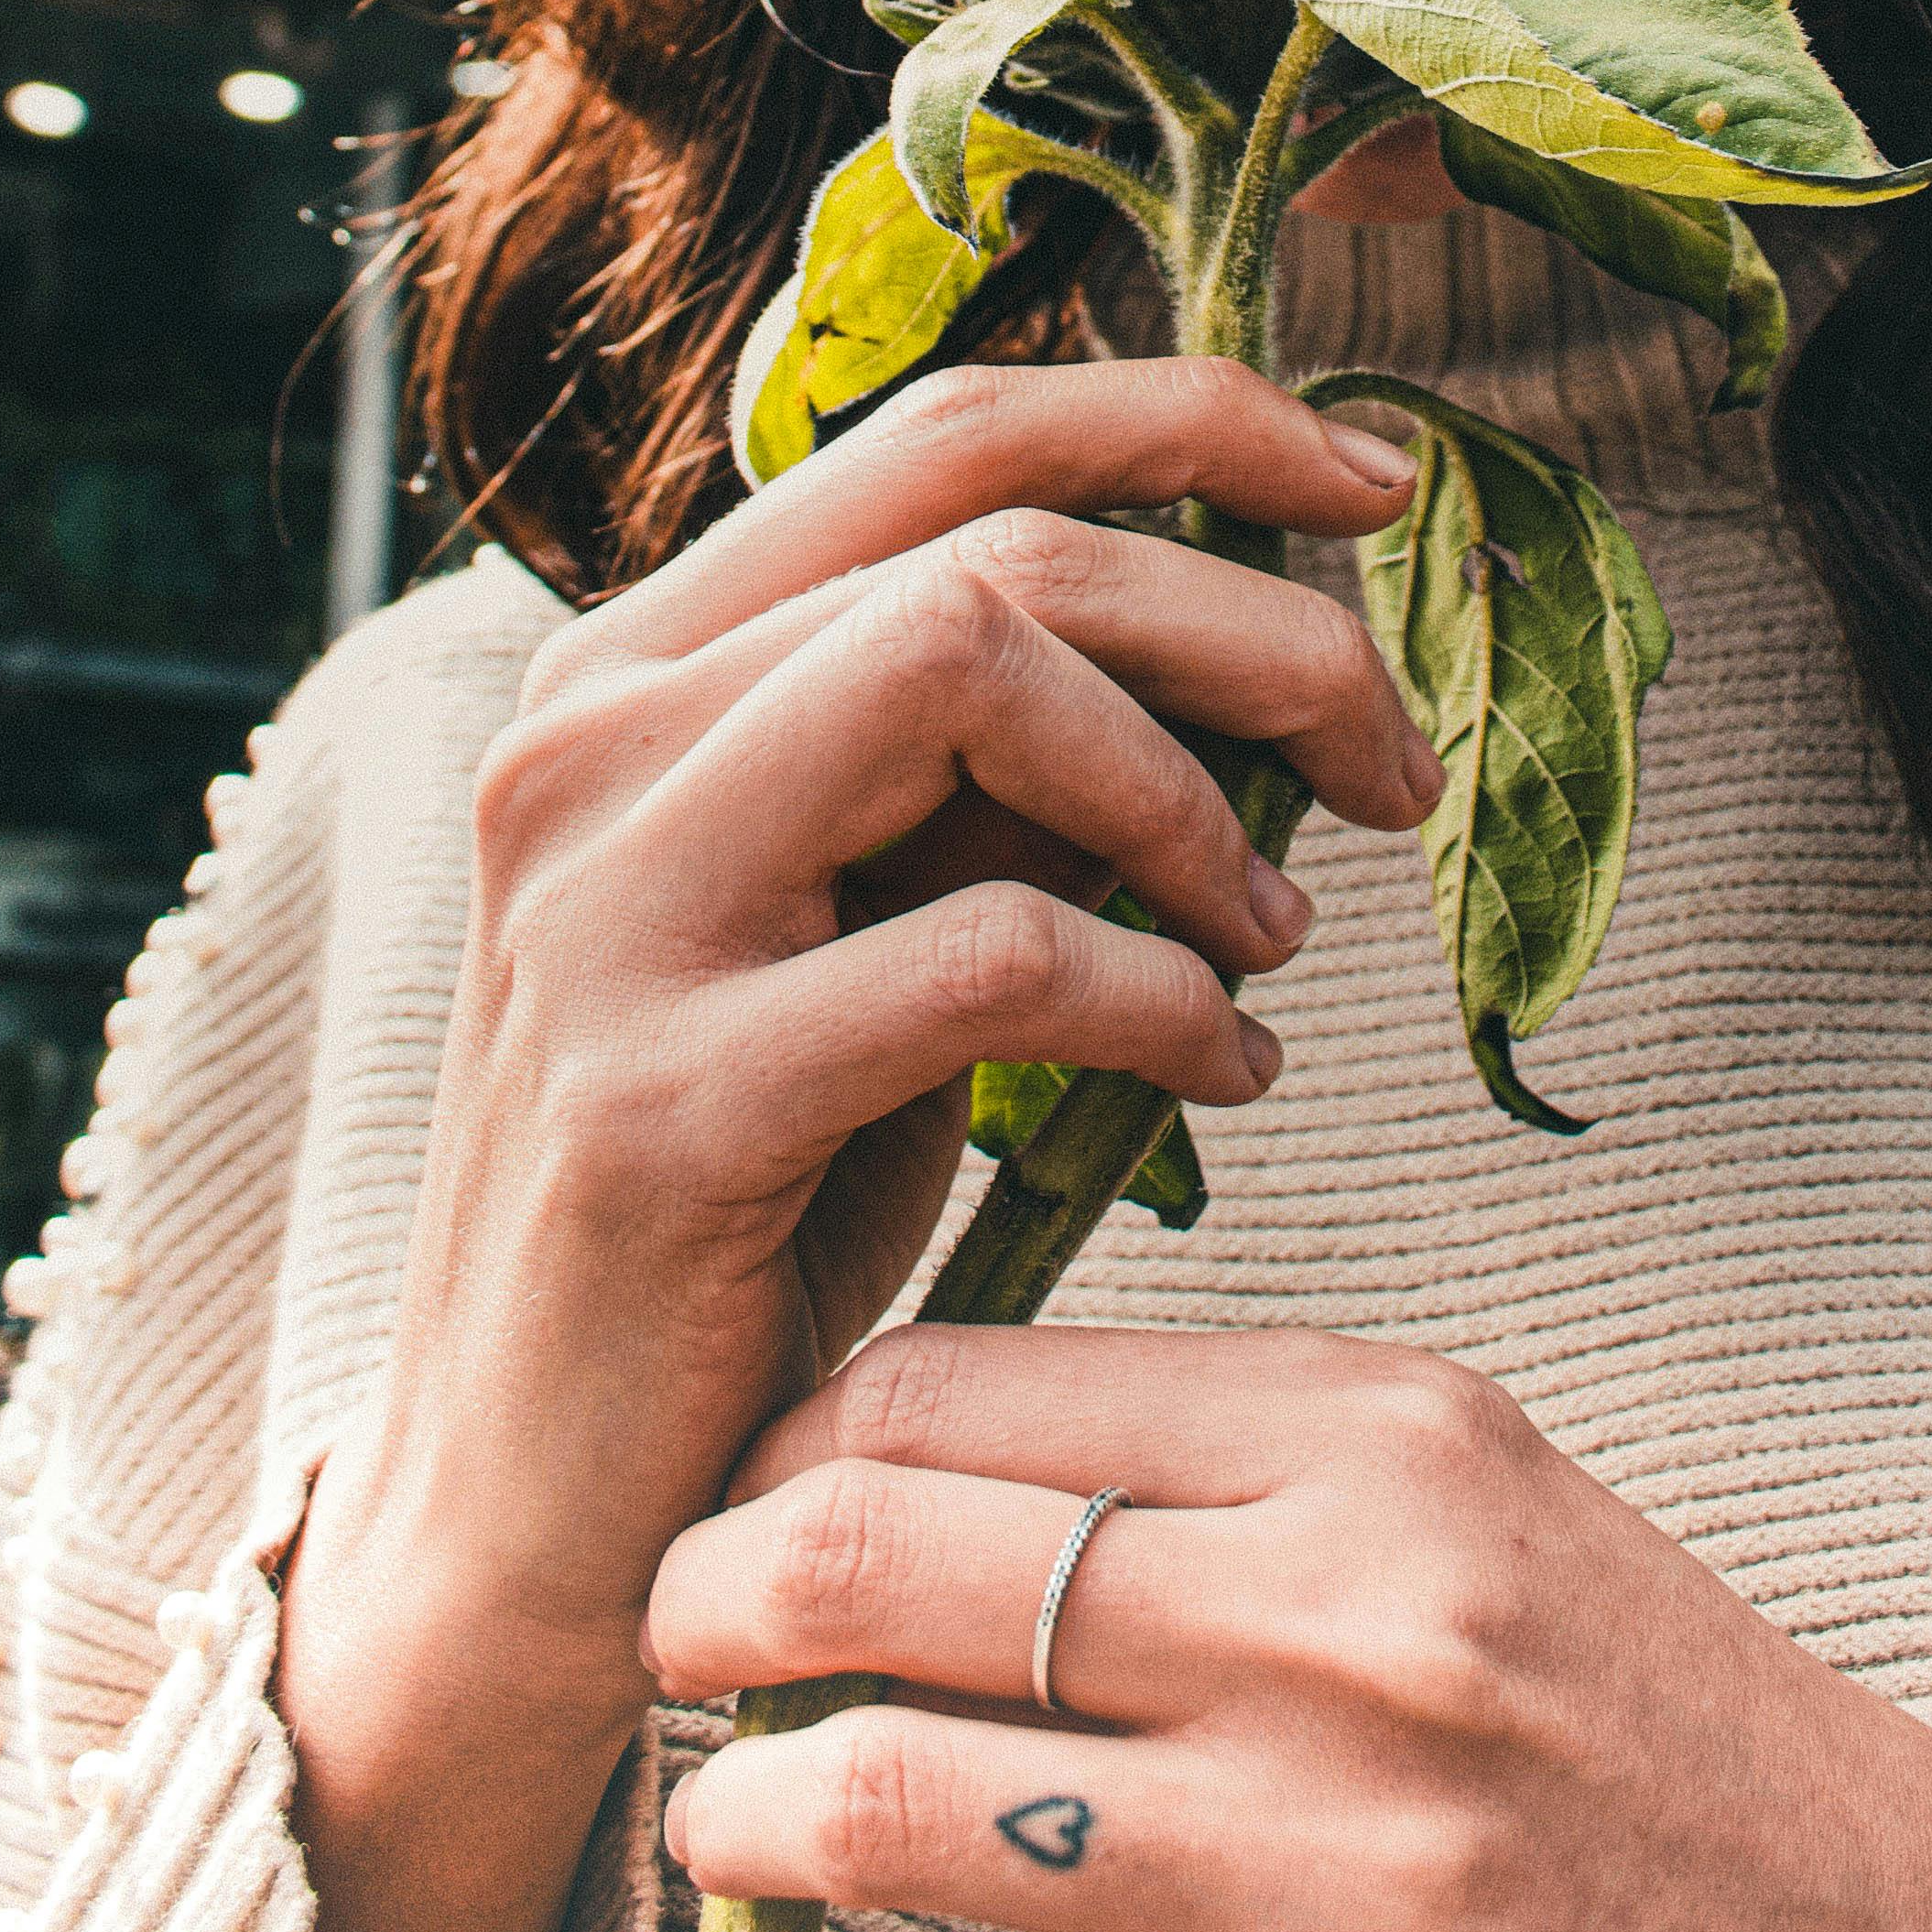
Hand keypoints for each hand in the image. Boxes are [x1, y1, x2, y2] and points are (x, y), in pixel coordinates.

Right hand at [274, 357, 1430, 1931]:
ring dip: (1193, 793)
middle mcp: (590, 737)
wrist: (535, 1512)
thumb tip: (1247, 644)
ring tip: (1282, 928)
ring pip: (974, 666)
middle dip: (1256, 629)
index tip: (1377, 484)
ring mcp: (607, 907)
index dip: (1186, 419)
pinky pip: (992, 953)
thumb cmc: (747, 1195)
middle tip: (1396, 762)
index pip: (948, 429)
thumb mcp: (869, 922)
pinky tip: (1223, 1067)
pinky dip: (1162, 994)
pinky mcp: (662, 1097)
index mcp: (640, 664)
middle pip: (1000, 541)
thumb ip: (998, 769)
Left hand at [652, 1326, 1931, 1931]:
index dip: (796, 1438)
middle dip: (704, 1600)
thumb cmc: (1670, 1734)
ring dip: (738, 1815)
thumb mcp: (1475, 1496)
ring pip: (888, 1809)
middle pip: (880, 1565)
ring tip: (719, 1817)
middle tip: (669, 1638)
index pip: (961, 1389)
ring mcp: (1340, 1892)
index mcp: (1386, 1444)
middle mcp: (1355, 1638)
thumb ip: (1215, 1456)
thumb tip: (894, 1461)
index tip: (751, 1491)